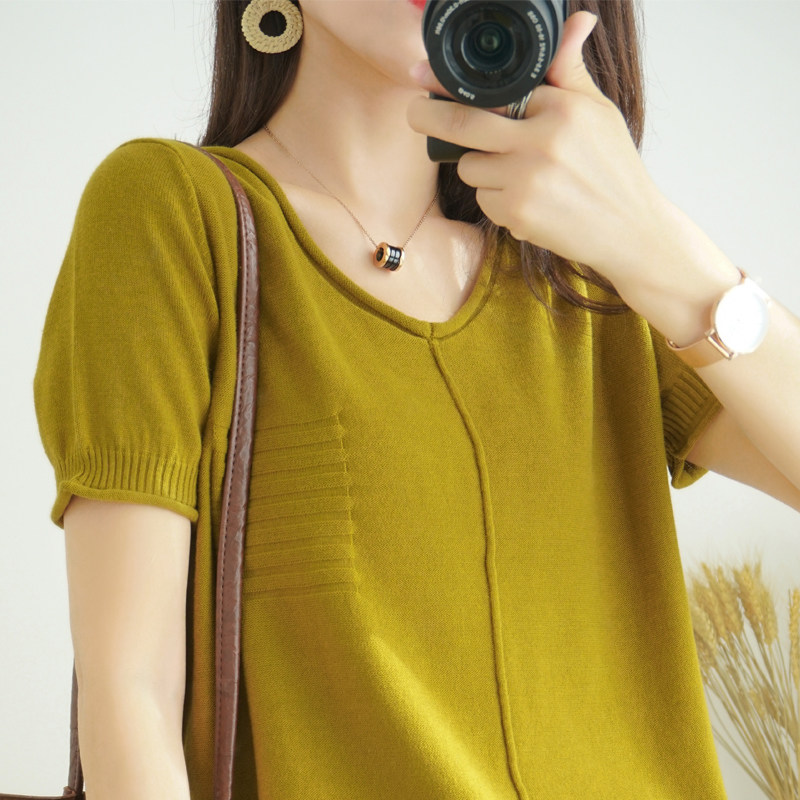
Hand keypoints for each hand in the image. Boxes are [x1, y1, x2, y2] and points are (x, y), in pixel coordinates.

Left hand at [406, 11, 665, 290]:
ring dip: (482, 170)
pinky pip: (484, 200)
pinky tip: (529, 202)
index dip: (455, 89)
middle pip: (462, 123)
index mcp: (561, 109)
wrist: (630, 229)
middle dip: (428, 115)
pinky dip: (497, 201)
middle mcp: (541, 142)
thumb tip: (577, 20)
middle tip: (414, 111)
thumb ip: (571, 71)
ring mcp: (526, 180)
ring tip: (521, 175)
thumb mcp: (599, 112)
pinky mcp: (517, 213)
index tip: (426, 77)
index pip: (494, 92)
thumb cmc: (613, 169)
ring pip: (470, 168)